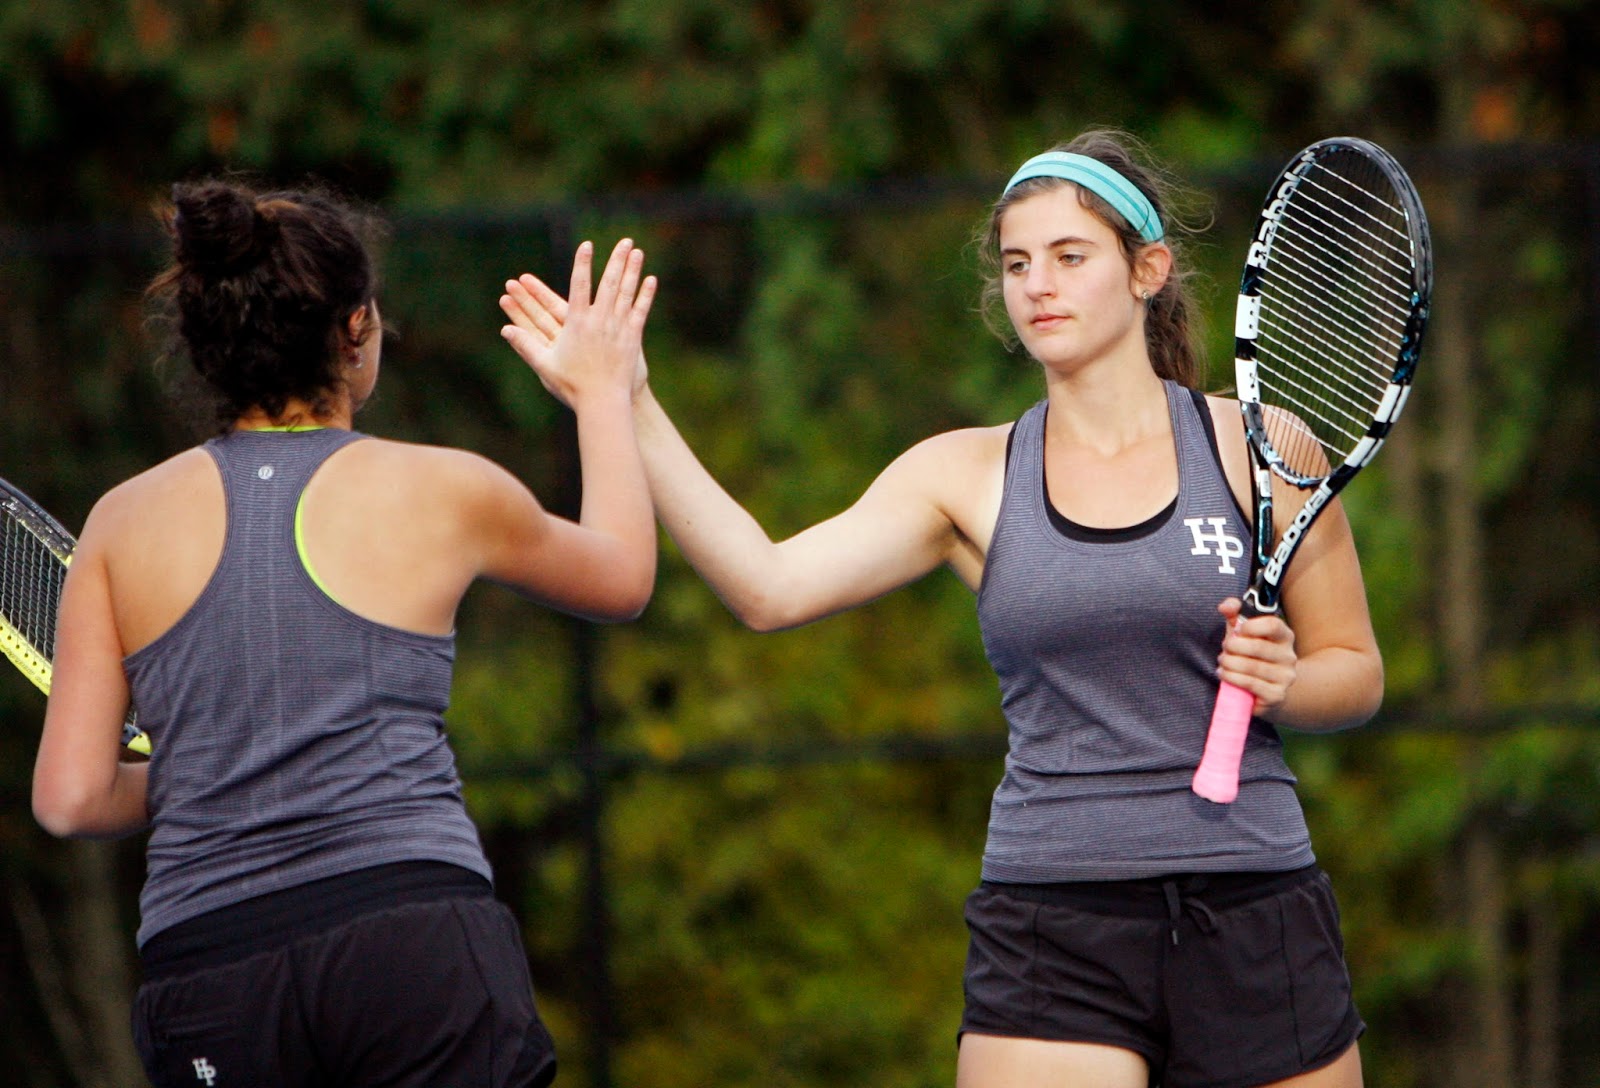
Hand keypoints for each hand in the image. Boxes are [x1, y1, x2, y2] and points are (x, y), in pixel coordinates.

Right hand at [500, 238, 655, 408]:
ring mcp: (618, 328)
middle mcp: (599, 320)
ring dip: (632, 270)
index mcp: (577, 323)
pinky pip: (640, 311)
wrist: (602, 402)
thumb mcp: (544, 365)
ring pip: (626, 293)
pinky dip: (645, 295)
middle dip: (615, 259)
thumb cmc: (571, 386)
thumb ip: (525, 345)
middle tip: (623, 240)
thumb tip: (505, 330)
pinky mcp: (632, 339)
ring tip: (637, 251)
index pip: (579, 285)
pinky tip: (650, 280)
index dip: (582, 263)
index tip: (586, 245)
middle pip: (608, 283)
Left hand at [1216, 598, 1297, 717]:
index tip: (1237, 630)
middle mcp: (1289, 656)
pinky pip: (1250, 684)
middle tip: (1224, 649)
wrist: (1269, 690)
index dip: (1251, 626)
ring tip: (1222, 662)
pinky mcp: (1277, 694)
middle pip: (1258, 647)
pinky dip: (1232, 678)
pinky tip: (1225, 674)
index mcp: (1284, 636)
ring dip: (1229, 663)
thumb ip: (1234, 615)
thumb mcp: (1244, 634)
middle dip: (1233, 647)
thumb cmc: (1252, 656)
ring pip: (1251, 667)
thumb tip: (1225, 606)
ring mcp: (1285, 677)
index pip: (1273, 624)